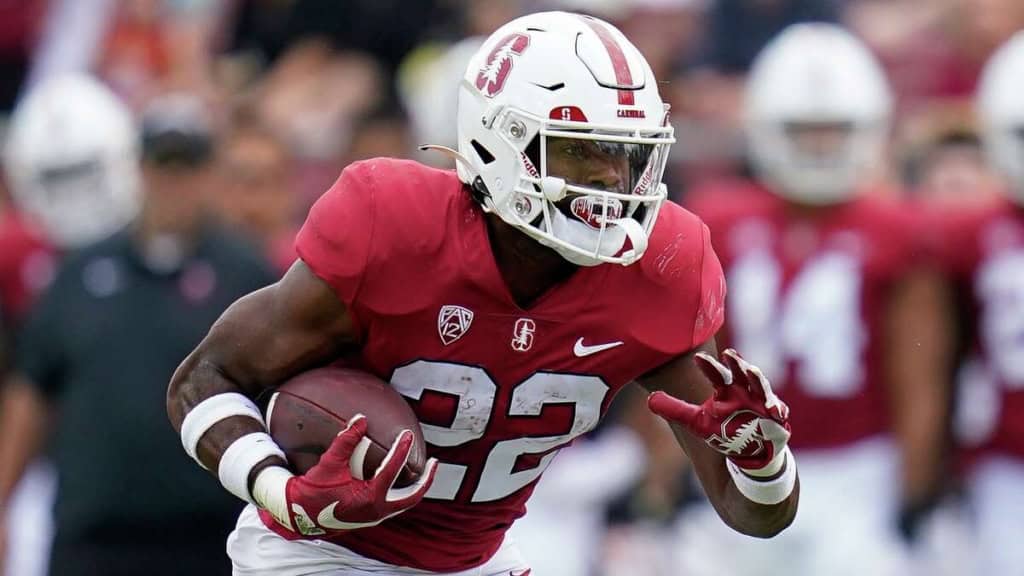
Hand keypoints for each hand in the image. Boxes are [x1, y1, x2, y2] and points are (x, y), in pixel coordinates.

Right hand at [262, 415, 437, 536]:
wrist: (299, 517)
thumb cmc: (312, 490)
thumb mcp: (328, 464)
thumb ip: (346, 441)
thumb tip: (361, 418)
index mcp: (369, 499)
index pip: (392, 470)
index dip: (401, 449)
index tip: (406, 433)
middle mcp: (376, 511)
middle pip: (411, 496)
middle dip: (426, 479)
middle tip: (434, 461)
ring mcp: (374, 517)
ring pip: (403, 503)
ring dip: (415, 487)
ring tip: (423, 470)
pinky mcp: (369, 518)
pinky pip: (392, 504)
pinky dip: (400, 491)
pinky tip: (399, 478)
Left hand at [648, 349, 790, 474]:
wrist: (749, 453)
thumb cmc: (723, 431)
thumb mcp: (696, 422)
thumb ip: (675, 410)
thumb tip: (650, 399)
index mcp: (727, 389)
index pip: (717, 373)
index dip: (708, 365)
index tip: (698, 357)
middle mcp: (745, 391)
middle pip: (742, 373)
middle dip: (737, 363)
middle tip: (729, 353)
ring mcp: (762, 404)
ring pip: (762, 387)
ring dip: (758, 379)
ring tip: (752, 371)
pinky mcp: (777, 420)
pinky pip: (779, 413)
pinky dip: (777, 410)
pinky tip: (775, 411)